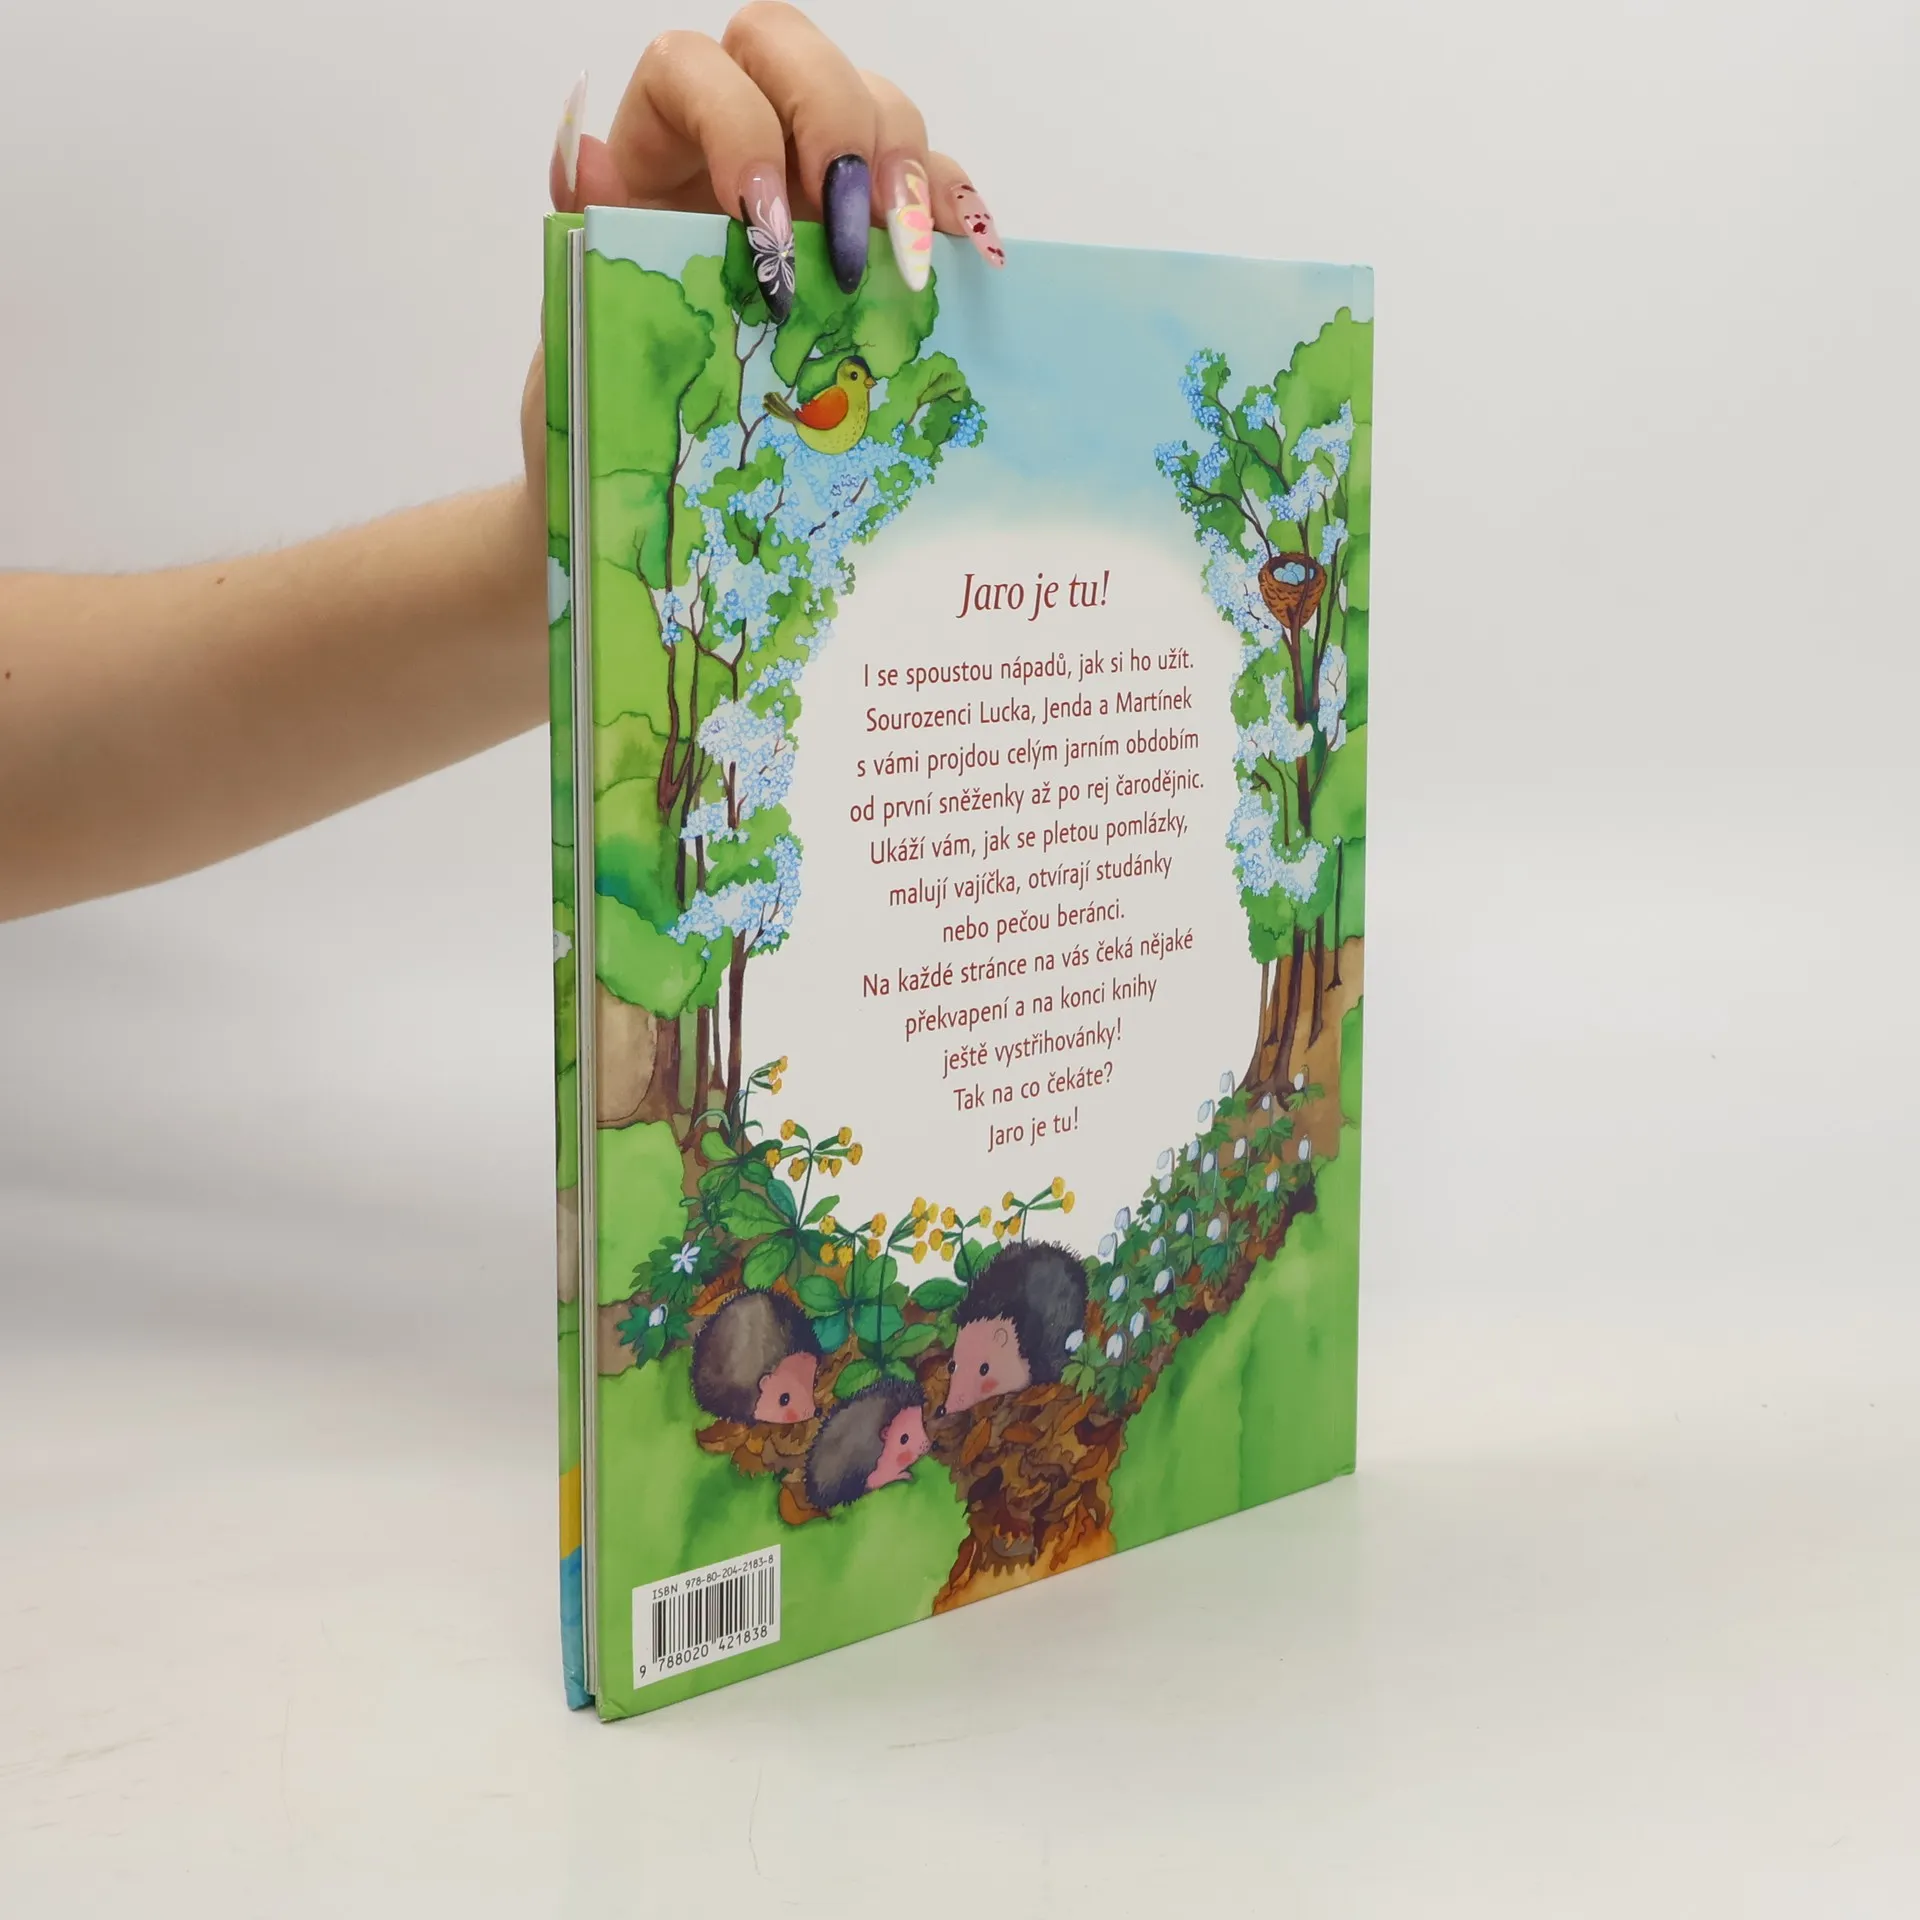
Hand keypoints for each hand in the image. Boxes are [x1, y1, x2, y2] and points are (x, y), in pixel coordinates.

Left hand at [518, 2, 1003, 501]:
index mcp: (663, 139)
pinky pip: (935, 181)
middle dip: (835, 127)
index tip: (761, 224)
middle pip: (794, 53)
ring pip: (877, 105)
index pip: (693, 69)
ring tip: (906, 267)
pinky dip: (956, 211)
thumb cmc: (623, 378)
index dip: (736, 123)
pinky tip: (973, 260)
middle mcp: (745, 129)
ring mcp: (819, 168)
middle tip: (848, 237)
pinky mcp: (879, 219)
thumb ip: (589, 234)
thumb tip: (584, 155)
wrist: (659, 456)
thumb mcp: (592, 314)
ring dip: (903, 175)